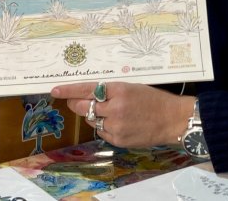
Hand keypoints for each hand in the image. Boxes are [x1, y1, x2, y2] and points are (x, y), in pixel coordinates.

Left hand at [51, 81, 193, 148]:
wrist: (172, 119)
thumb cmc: (154, 100)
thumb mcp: (131, 88)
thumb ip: (109, 91)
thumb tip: (88, 96)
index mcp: (119, 90)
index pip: (86, 89)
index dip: (68, 90)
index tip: (55, 90)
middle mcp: (114, 108)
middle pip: (84, 107)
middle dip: (77, 104)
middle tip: (76, 102)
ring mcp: (115, 126)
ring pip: (92, 121)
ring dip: (96, 116)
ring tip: (112, 113)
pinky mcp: (118, 140)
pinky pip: (102, 132)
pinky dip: (105, 127)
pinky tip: (119, 124)